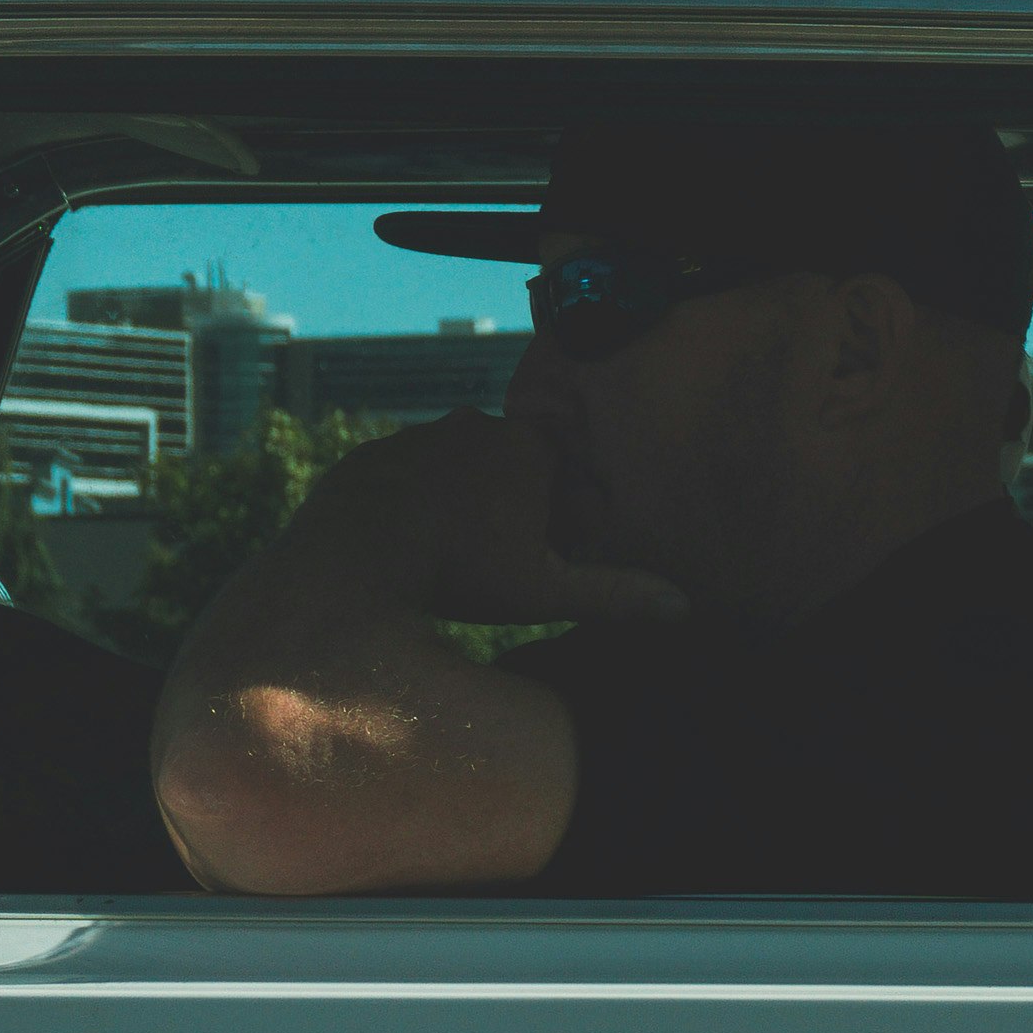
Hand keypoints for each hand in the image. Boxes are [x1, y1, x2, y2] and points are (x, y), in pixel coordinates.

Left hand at [332, 416, 689, 631]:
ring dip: (460, 498)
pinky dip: (410, 500)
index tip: (540, 555)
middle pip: (511, 466)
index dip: (558, 517)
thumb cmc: (460, 571)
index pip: (563, 474)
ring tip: (447, 551)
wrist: (350, 557)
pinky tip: (405, 543)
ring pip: (457, 466)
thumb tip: (682, 607)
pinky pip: (404, 474)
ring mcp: (419, 435)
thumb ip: (613, 594)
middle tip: (493, 558)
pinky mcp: (372, 453)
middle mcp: (477, 425)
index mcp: (528, 449)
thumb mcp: (545, 592)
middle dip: (510, 504)